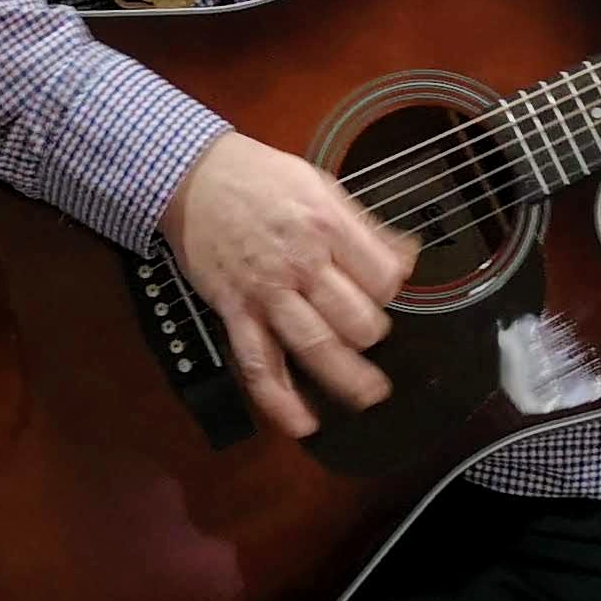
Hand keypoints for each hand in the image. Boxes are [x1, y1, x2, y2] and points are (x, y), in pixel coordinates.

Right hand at [159, 132, 419, 439]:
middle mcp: (301, 261)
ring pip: (315, 345)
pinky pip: (259, 364)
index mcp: (327, 225)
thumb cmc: (259, 178)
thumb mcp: (321, 185)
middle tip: (370, 335)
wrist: (193, 177)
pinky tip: (302, 423)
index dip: (390, 289)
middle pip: (355, 317)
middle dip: (372, 333)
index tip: (385, 290)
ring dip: (346, 379)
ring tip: (368, 395)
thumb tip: (408, 257)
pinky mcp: (235, 312)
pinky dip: (280, 400)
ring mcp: (266, 292)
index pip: (382, 276)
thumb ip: (364, 227)